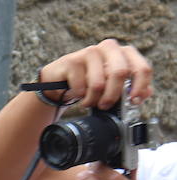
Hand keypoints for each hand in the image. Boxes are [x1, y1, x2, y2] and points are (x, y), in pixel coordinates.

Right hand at [37, 39, 152, 109]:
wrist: (59, 79)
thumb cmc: (89, 81)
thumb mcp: (112, 85)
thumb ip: (131, 88)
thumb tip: (146, 93)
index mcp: (124, 53)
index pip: (141, 68)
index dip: (140, 87)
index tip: (134, 101)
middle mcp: (109, 48)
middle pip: (120, 73)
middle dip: (113, 95)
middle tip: (106, 106)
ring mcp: (90, 52)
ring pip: (99, 83)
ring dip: (93, 99)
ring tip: (89, 102)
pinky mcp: (72, 60)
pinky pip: (81, 86)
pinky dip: (80, 96)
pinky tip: (78, 94)